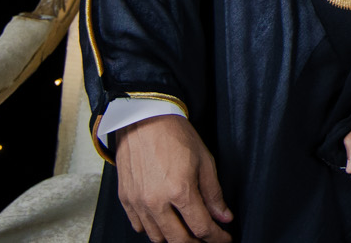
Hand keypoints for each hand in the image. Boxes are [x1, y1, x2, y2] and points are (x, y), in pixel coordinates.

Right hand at [114, 114, 232, 242]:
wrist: (144, 120)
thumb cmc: (176, 136)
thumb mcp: (205, 161)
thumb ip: (213, 193)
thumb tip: (224, 217)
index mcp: (180, 191)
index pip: (201, 227)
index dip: (216, 237)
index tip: (224, 239)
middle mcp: (156, 202)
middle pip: (178, 239)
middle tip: (208, 239)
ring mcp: (138, 203)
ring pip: (157, 237)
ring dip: (174, 239)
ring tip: (188, 233)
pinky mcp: (126, 200)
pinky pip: (139, 227)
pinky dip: (153, 230)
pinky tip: (165, 224)